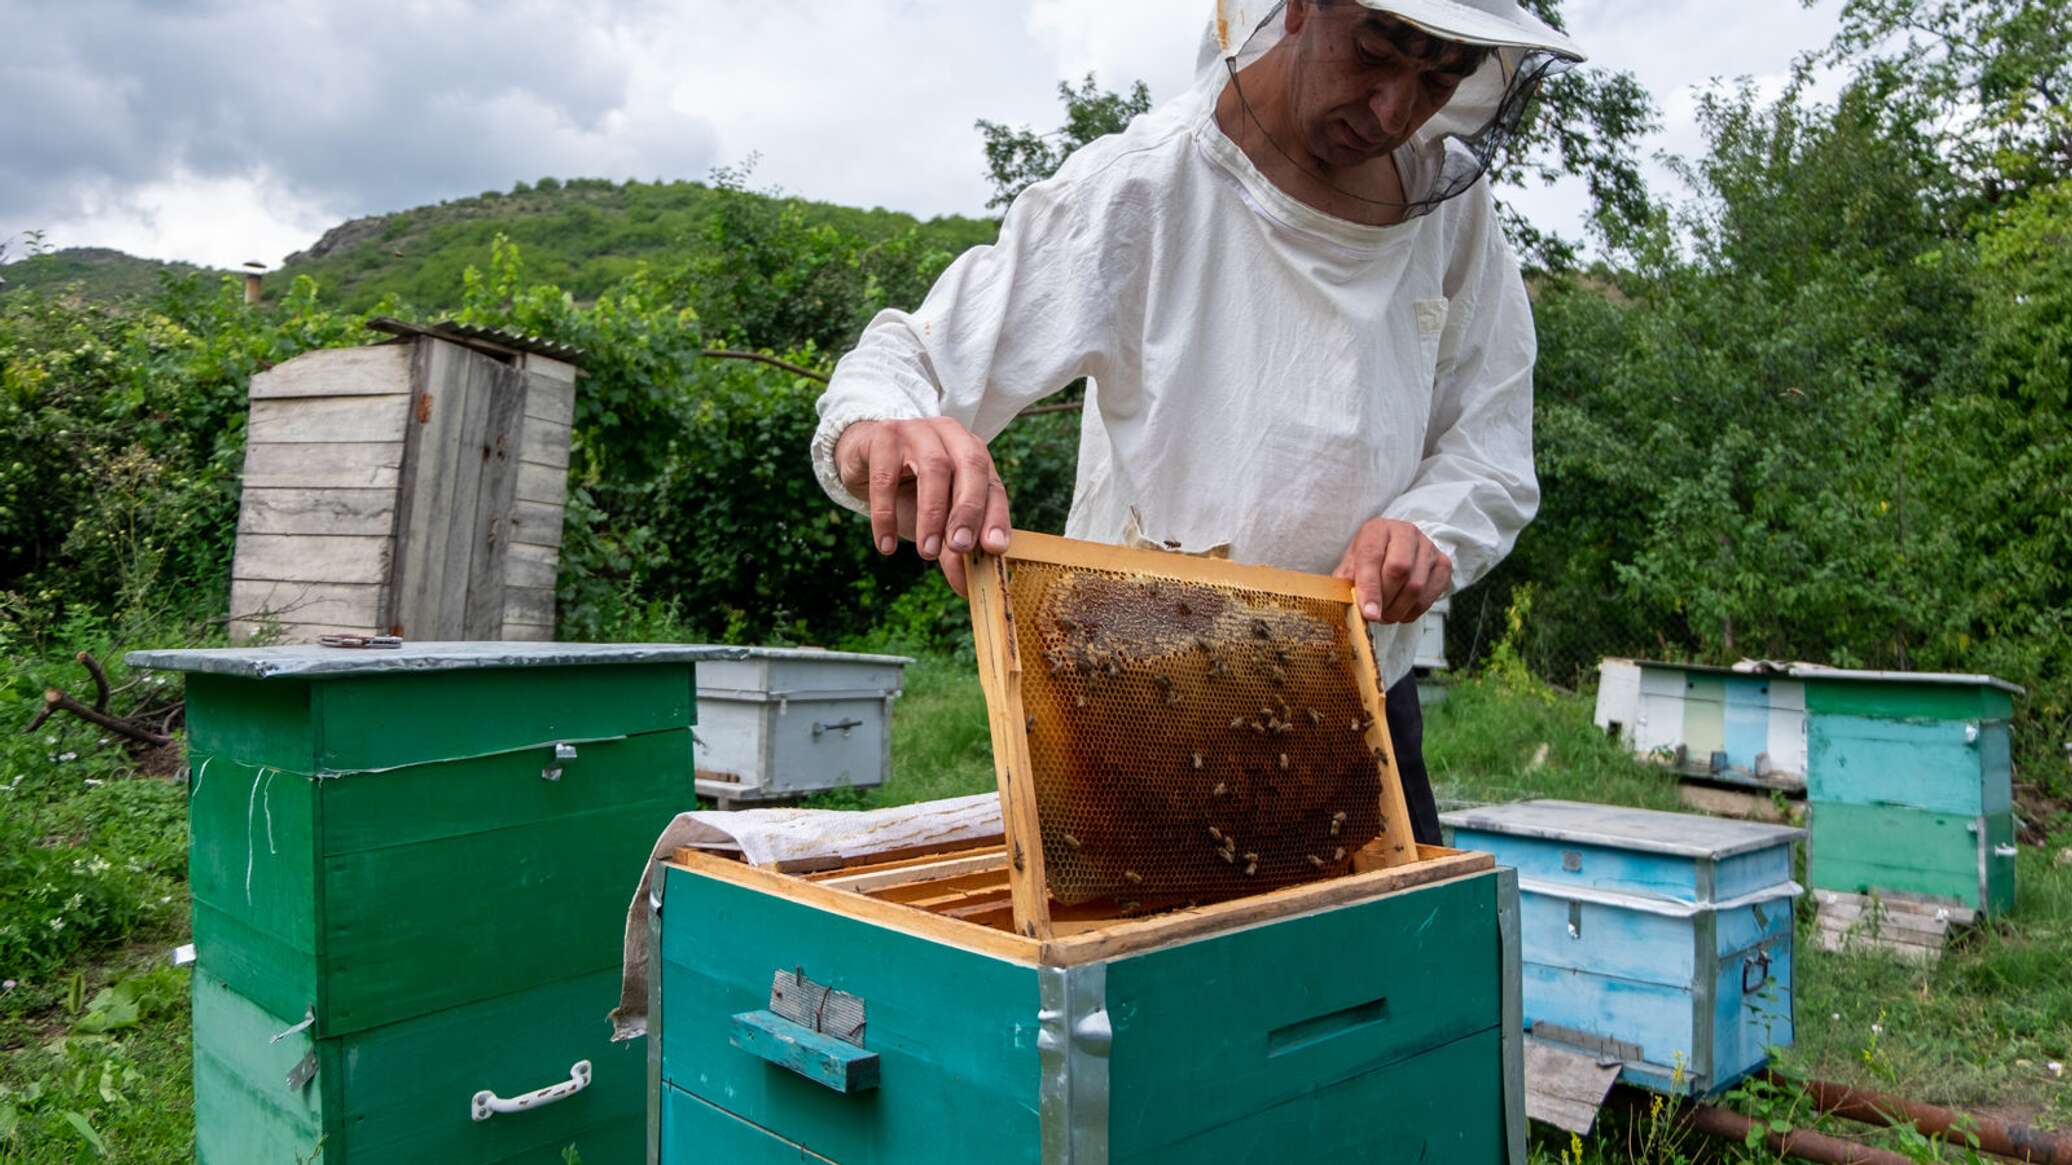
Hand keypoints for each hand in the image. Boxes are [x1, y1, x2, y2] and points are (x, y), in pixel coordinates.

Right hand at [834, 417, 1012, 595]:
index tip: (994, 549)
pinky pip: (886, 477)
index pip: (993, 485)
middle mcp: (951, 435)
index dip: (996, 517)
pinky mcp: (883, 436)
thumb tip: (964, 585)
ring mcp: (918, 431)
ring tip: (926, 552)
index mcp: (973, 453)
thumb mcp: (935, 518)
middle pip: (970, 465)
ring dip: (932, 514)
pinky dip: (886, 514)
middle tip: (960, 547)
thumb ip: (951, 546)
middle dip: (969, 509)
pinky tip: (886, 546)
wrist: (863, 458)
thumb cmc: (908, 489)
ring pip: (933, 467)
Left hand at [1333, 518, 1451, 623]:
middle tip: (1375, 615)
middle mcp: (1406, 532)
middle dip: (1385, 599)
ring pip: (1416, 586)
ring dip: (1398, 609)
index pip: (1372, 557)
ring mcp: (1428, 547)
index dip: (1369, 588)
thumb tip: (1345, 602)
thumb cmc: (1370, 558)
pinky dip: (1412, 611)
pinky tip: (1401, 611)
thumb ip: (1346, 580)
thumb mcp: (1352, 563)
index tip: (1368, 613)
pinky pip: (1430, 596)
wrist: (1397, 549)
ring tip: (1385, 615)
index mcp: (1378, 529)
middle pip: (1399, 570)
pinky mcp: (1443, 564)